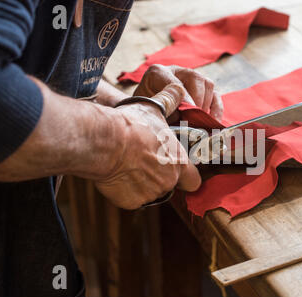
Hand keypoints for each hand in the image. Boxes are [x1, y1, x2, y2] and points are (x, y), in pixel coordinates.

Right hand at [94, 83, 201, 209]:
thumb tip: (177, 88)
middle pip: (169, 186)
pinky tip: (118, 175)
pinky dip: (126, 191)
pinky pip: (132, 199)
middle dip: (161, 178)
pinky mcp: (132, 202)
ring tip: (129, 166)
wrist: (106, 141)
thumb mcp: (154, 109)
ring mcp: (150, 193)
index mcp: (179, 162)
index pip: (194, 180)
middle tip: (145, 163)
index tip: (178, 170)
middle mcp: (168, 181)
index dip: (187, 176)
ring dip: (143, 184)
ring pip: (150, 193)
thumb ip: (169, 101)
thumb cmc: (133, 125)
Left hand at [135, 64, 223, 120]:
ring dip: (206, 105)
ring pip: (208, 85)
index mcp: (158, 73)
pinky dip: (216, 110)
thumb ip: (164, 109)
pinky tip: (213, 122)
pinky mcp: (203, 90)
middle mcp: (177, 71)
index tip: (188, 112)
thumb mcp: (148, 110)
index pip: (175, 81)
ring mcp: (191, 79)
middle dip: (197, 101)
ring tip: (199, 122)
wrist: (146, 113)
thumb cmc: (145, 112)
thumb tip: (182, 116)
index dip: (184, 97)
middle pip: (195, 78)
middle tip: (194, 119)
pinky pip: (216, 96)